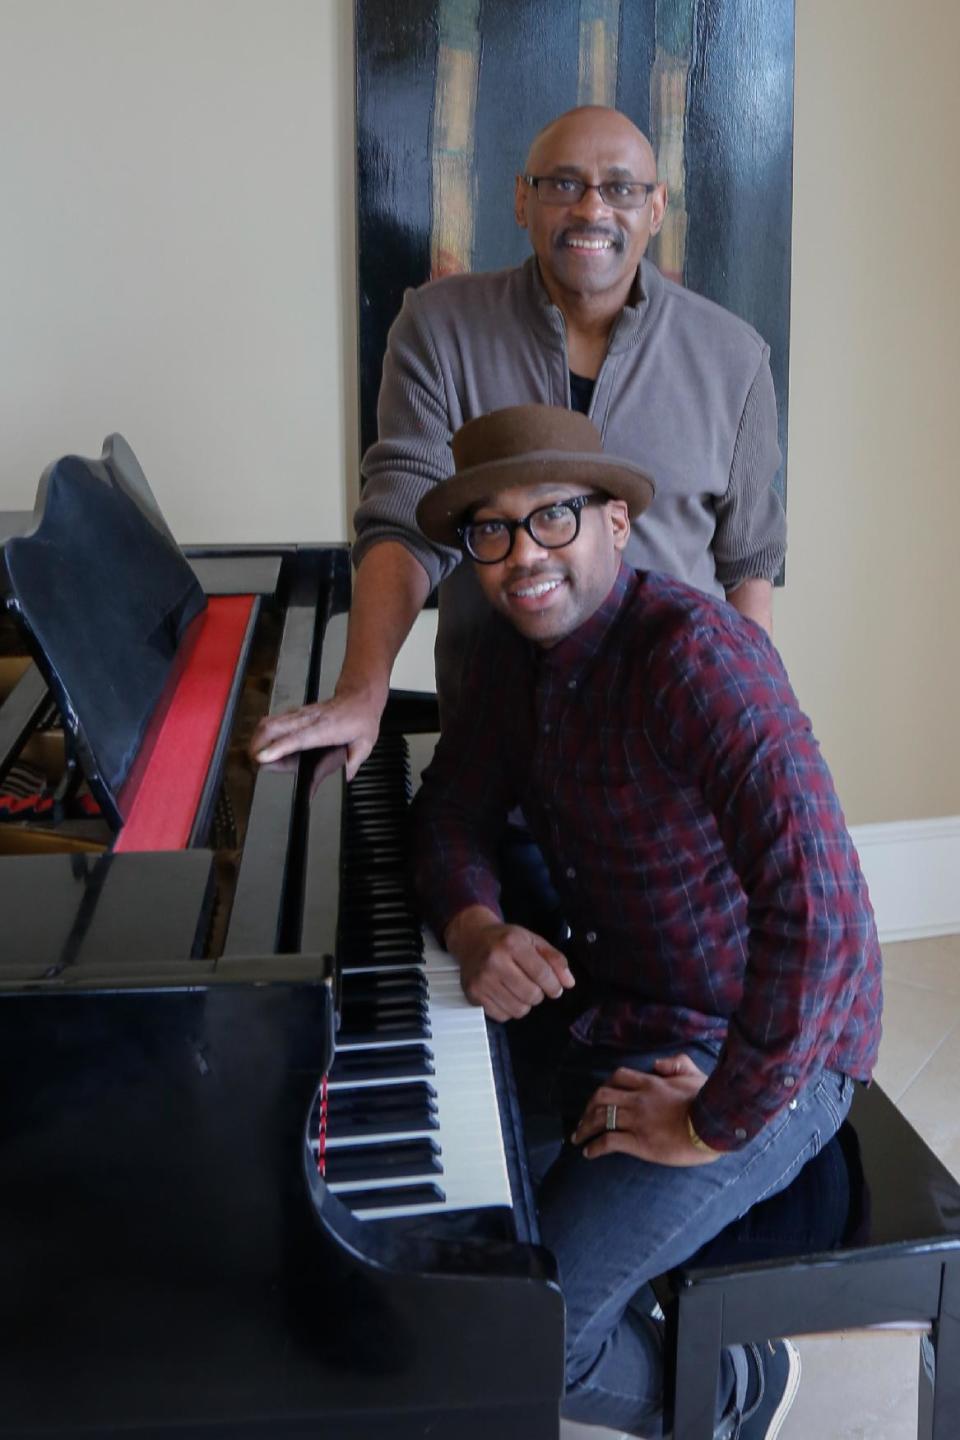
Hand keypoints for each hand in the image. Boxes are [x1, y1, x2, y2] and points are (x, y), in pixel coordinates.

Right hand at [249, 681, 385, 780]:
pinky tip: (261, 742)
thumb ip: (353, 763)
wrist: (360, 696)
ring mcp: (301, 714)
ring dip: (258, 736)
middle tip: (252, 760)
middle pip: (276, 726)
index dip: (278, 748)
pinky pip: (275, 719)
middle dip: (258, 743)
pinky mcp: (297, 713)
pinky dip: (264, 731)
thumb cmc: (362, 719)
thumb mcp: (364, 744)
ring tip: (252, 754)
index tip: (263, 757)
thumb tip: (344, 777)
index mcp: (326, 728)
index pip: (298, 738)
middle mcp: (310, 719)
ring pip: (272, 721)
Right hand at [445, 908, 575, 1021]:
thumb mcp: (533, 940)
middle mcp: (494, 961)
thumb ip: (554, 959)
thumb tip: (568, 983)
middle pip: (531, 994)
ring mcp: (482, 980)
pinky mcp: (473, 994)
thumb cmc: (505, 940)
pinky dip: (508, 1009)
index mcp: (512, 943)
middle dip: (538, 994)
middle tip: (533, 985)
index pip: (542, 974)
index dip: (554, 985)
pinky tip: (505, 995)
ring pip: (518, 1009)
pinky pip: (502, 1016)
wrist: (472, 939)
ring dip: (524, 1003)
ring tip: (519, 989)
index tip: (555, 988)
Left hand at [571, 1055, 718, 1166]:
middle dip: (588, 1108)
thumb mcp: (695, 1074)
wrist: (712, 1127)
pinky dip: (594, 1147)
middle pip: (601, 1097)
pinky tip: (589, 1153)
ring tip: (578, 1138)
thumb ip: (676, 1064)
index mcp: (650, 1083)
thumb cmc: (707, 1102)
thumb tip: (657, 1065)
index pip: (618, 1078)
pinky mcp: (639, 1142)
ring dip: (585, 1128)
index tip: (600, 1098)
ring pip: (601, 1118)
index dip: (605, 1086)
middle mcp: (638, 1100)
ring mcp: (636, 1121)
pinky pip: (609, 1142)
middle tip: (583, 1119)